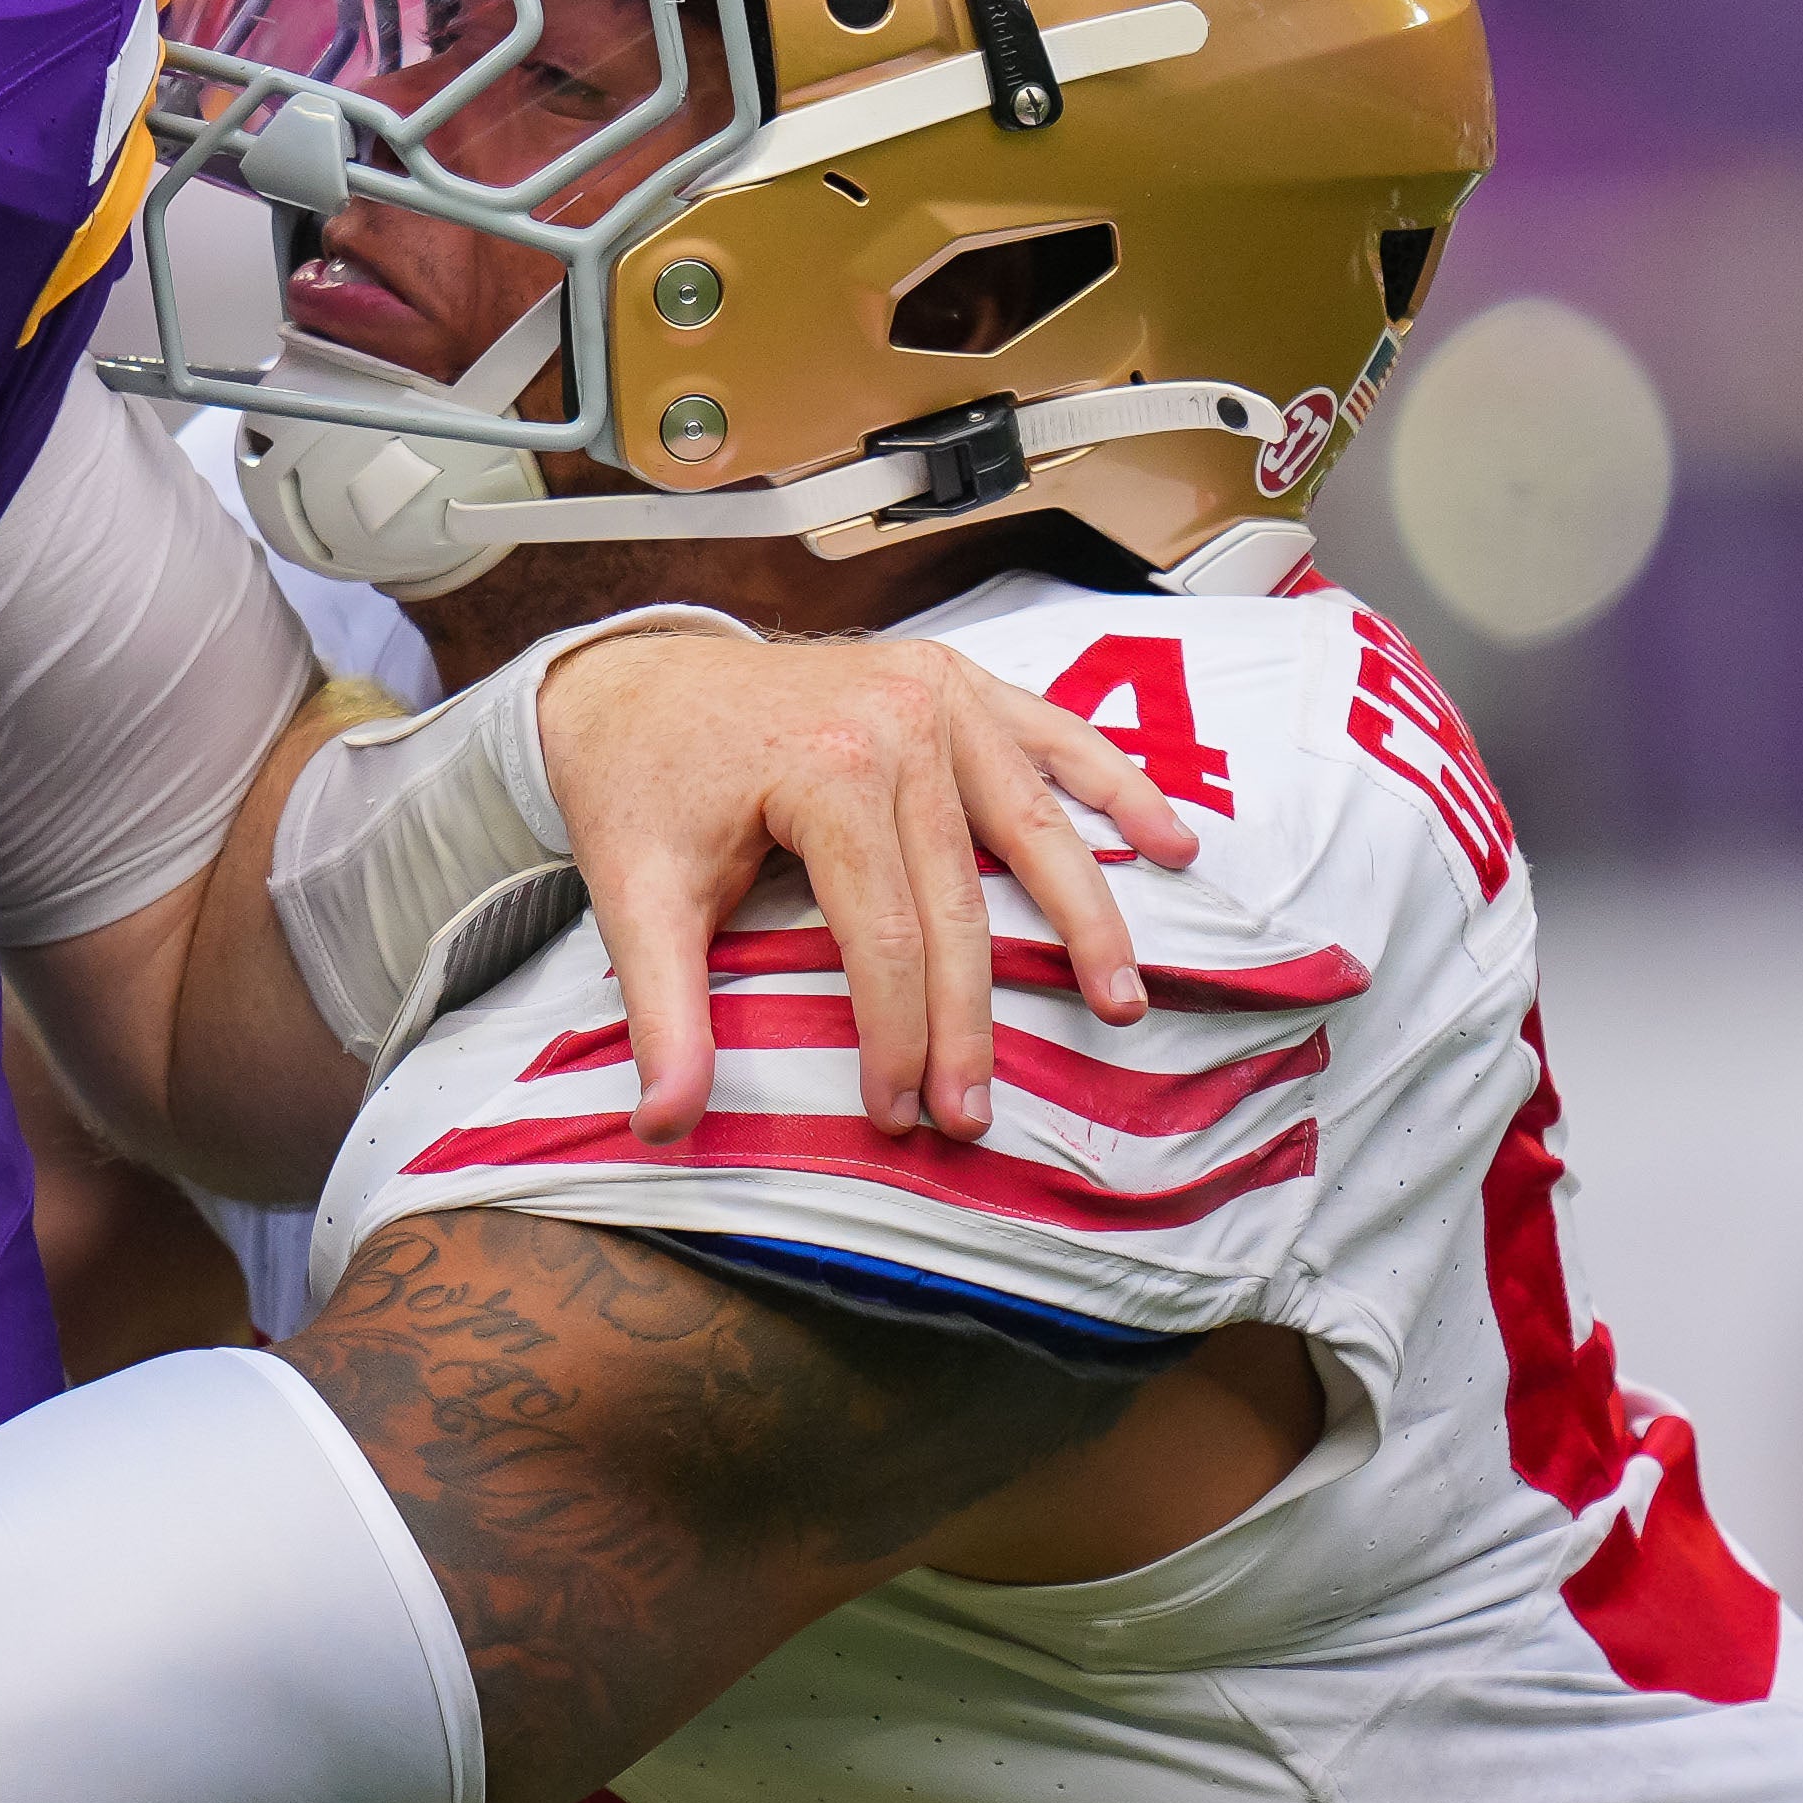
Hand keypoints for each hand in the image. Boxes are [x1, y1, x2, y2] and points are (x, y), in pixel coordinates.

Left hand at [538, 630, 1197, 1147]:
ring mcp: (935, 692)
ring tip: (1121, 1001)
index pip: (884, 935)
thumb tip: (665, 1123)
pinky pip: (1054, 736)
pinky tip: (1170, 844)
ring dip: (1087, 916)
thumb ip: (661, 1011)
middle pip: (960, 899)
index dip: (896, 1036)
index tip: (900, 1115)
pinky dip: (1115, 788)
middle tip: (979, 1112)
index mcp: (824, 768)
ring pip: (1033, 824)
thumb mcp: (632, 896)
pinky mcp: (954, 680)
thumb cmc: (637, 786)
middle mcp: (896, 722)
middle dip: (971, 1018)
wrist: (632, 679)